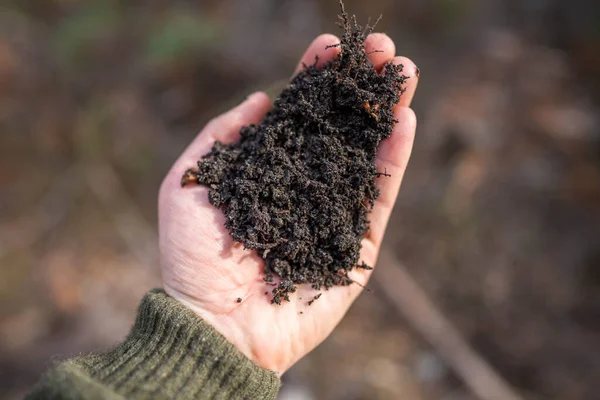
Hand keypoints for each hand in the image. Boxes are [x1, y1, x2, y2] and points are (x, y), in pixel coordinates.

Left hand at [158, 33, 418, 374]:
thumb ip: (219, 138)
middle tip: (382, 49)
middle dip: (359, 88)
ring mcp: (333, 214)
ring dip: (386, 112)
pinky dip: (393, 162)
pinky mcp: (356, 246)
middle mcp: (305, 187)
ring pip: (366, 156)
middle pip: (339, 129)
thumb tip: (259, 101)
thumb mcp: (188, 184)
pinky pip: (378, 199)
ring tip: (404, 72)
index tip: (331, 46)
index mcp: (269, 172)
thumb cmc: (192, 260)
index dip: (315, 80)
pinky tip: (403, 122)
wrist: (214, 326)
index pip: (298, 116)